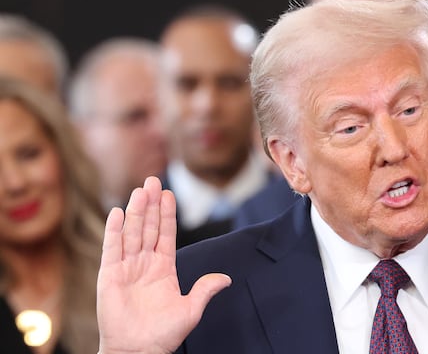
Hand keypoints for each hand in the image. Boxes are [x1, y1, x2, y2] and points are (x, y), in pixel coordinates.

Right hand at [97, 176, 230, 353]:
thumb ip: (205, 289)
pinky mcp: (109, 276)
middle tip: (153, 180)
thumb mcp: (191, 309)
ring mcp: (126, 268)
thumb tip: (226, 278)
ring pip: (131, 233)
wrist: (139, 351)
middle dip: (151, 204)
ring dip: (136, 211)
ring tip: (140, 190)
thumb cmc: (163, 334)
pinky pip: (112, 249)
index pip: (166, 234)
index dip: (167, 214)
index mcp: (163, 269)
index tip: (169, 194)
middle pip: (148, 227)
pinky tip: (117, 212)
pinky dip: (114, 230)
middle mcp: (144, 264)